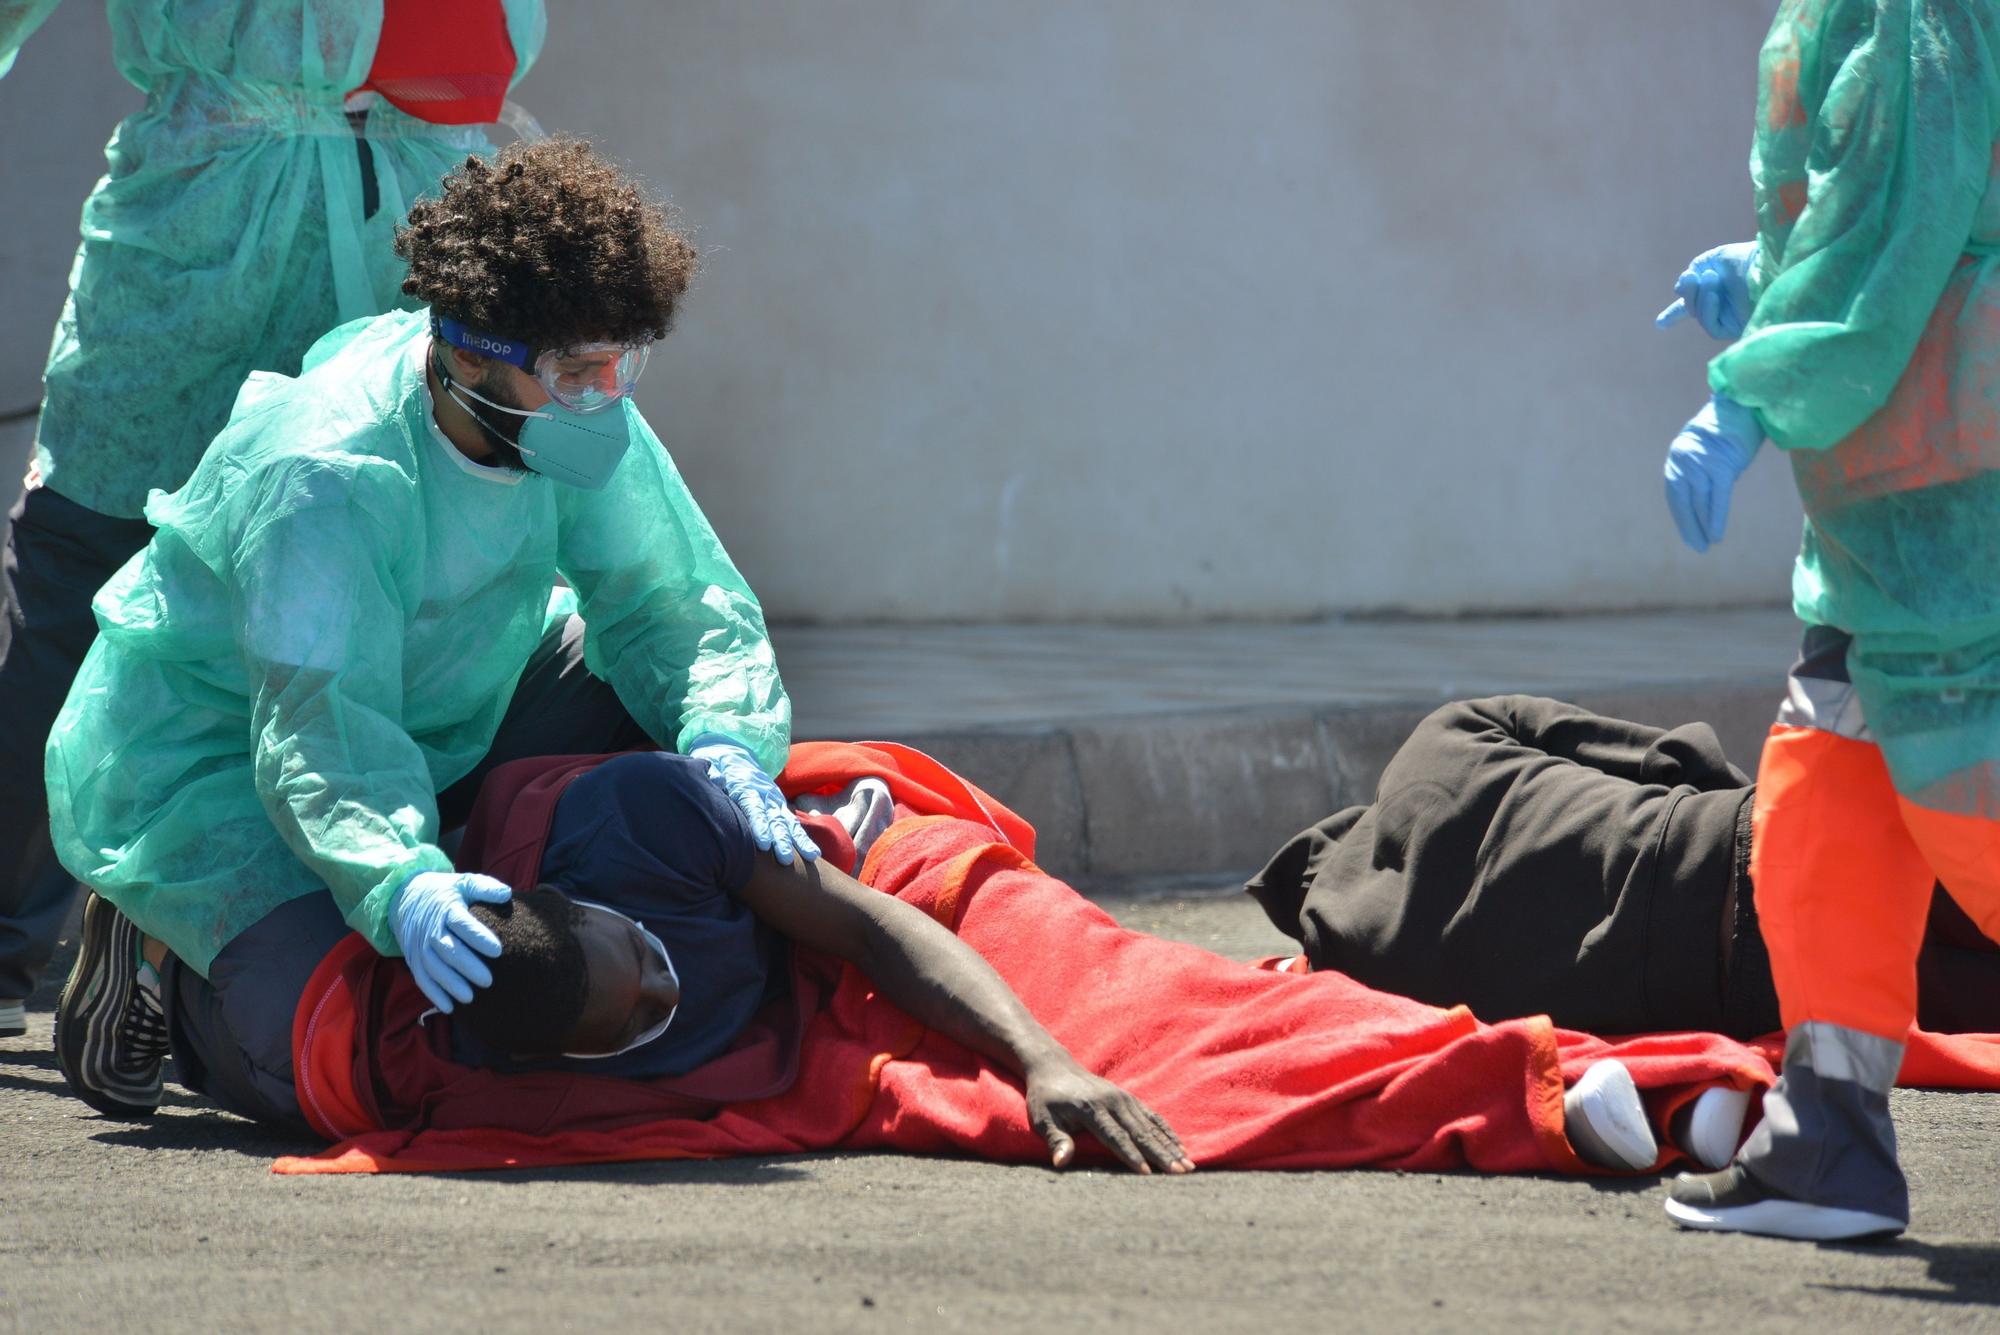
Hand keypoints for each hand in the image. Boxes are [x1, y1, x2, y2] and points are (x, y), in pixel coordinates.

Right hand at [389, 871, 510, 1011]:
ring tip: (470, 997)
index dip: (478, 937)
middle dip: (467, 966)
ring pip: (433, 967)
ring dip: (450, 984)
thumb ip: (485, 887)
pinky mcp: (413, 958)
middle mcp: (431, 929)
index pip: (462, 923)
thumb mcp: (463, 882)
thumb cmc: (445, 891)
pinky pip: (421, 978)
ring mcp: (419, 945)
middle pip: (448, 949)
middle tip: (488, 981)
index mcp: (446, 908)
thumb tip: (507, 894)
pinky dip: (433, 994)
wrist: (405, 896)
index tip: (498, 950)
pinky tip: (449, 1007)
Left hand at [689, 735, 820, 864]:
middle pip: (774, 819)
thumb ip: (713, 775)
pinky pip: (793, 824)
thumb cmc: (718, 767)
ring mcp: (775, 800)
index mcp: (746, 786)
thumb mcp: (711, 767)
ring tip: (809, 857)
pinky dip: (802, 839)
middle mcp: (765, 794)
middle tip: (785, 859)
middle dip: (781, 840)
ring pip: (788, 822)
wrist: (733, 752)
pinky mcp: (779, 807)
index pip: (754, 807)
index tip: (764, 844)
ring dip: (798, 841)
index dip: (760, 825)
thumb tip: (715, 779)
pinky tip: (813, 854)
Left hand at [1024, 1058, 1192, 1174]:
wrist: (1054, 1068)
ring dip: (1170, 1146)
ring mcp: (1123, 1099)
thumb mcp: (1043, 1119)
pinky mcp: (1129, 1099)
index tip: (1147, 1173)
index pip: (1115, 1136)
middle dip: (1161, 1154)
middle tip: (1180, 1173)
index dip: (1131, 1155)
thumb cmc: (1047, 1099)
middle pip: (1140, 1132)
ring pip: (1151, 1126)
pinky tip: (1180, 1147)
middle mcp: (1112, 1102)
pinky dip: (1167, 1132)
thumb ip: (1055, 1140)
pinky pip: (1152, 1117)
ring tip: (1188, 1165)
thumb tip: (1060, 1162)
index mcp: (1091, 1108)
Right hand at [1655, 241, 1757, 339]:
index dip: (1674, 314)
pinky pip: (1712, 327)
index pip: (1693, 303)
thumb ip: (1694, 273)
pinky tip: (1713, 295)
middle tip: (1689, 278)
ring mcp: (1729, 317)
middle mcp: (1723, 305)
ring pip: (1698, 317)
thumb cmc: (1743, 258)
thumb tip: (1679, 291)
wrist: (1766, 265)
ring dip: (1699, 297)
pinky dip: (1708, 310)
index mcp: (1717, 289)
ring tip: (1711, 277)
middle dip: (1687, 293)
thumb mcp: (1712, 259)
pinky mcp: (1736, 328)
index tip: (1660, 324)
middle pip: (1691, 310)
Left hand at [1663, 396, 1762, 553]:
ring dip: (1703, 526)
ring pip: (1700, 502)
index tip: (1688, 533)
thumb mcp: (1708, 450)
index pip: (1675, 493)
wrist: (1746, 404)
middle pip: (1684, 500)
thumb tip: (1702, 500)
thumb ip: (1700, 471)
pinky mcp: (1721, 466)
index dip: (1681, 515)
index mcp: (1678, 455)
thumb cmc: (1730, 428)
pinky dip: (1716, 518)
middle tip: (1696, 546)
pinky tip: (1716, 535)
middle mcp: (1684, 459)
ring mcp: (1701, 463)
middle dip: (1689, 525)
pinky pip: (1717, 498)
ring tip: (1706, 544)